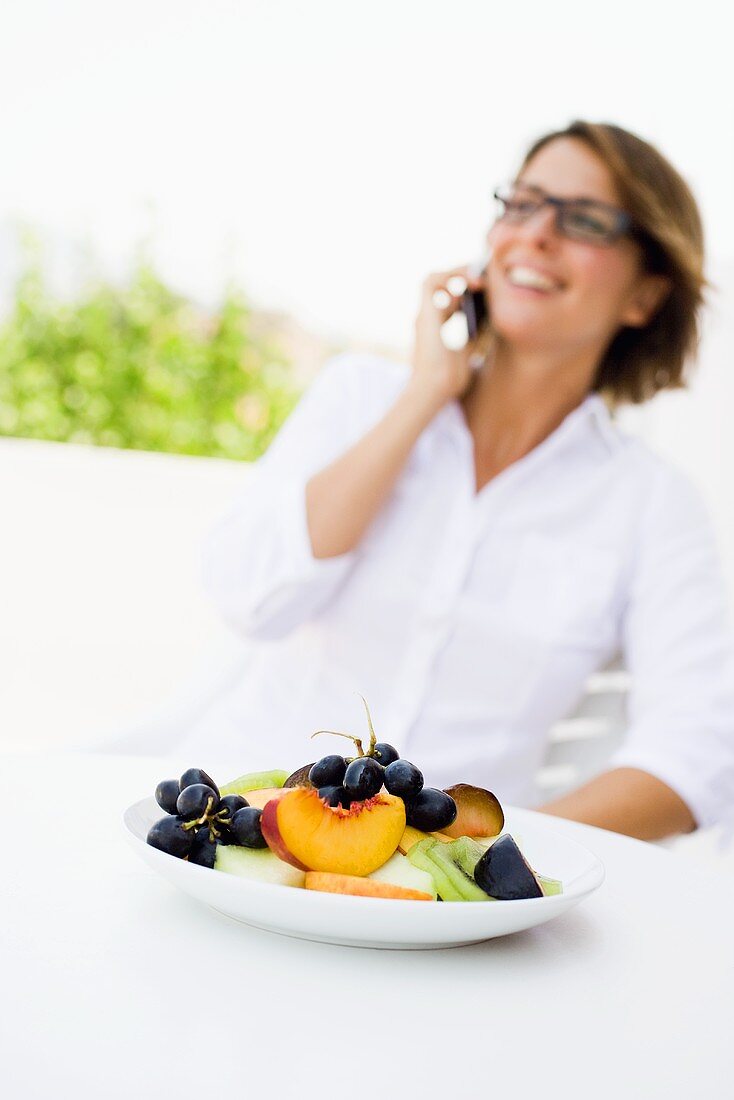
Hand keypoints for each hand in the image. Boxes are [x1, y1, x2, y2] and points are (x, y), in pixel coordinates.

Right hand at [410, 266, 484, 406]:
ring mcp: (425, 314)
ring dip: (457, 272)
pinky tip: (469, 283)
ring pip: (434, 279)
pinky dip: (448, 276)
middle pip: (444, 285)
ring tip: (479, 279)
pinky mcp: (425, 313)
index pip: (452, 302)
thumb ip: (476, 336)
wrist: (435, 389)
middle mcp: (429, 319)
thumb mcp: (470, 352)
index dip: (468, 291)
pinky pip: (430, 281)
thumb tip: (490, 318)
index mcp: (438, 330)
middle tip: (488, 278)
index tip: (489, 289)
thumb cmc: (450, 380)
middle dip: (465, 276)